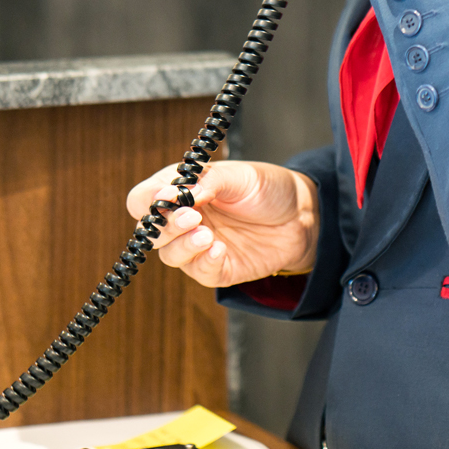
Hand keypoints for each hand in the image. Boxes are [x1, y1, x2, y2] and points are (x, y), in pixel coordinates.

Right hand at [125, 161, 318, 287]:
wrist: (304, 215)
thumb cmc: (268, 189)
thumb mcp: (241, 176)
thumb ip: (209, 180)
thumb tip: (177, 193)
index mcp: (182, 191)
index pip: (143, 198)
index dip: (150, 198)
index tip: (169, 196)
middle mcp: (184, 220)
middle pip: (150, 231)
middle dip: (165, 225)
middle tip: (192, 216)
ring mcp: (198, 246)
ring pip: (169, 255)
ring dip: (183, 246)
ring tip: (207, 235)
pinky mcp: (217, 268)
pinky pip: (200, 272)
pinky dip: (205, 263)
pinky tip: (219, 250)